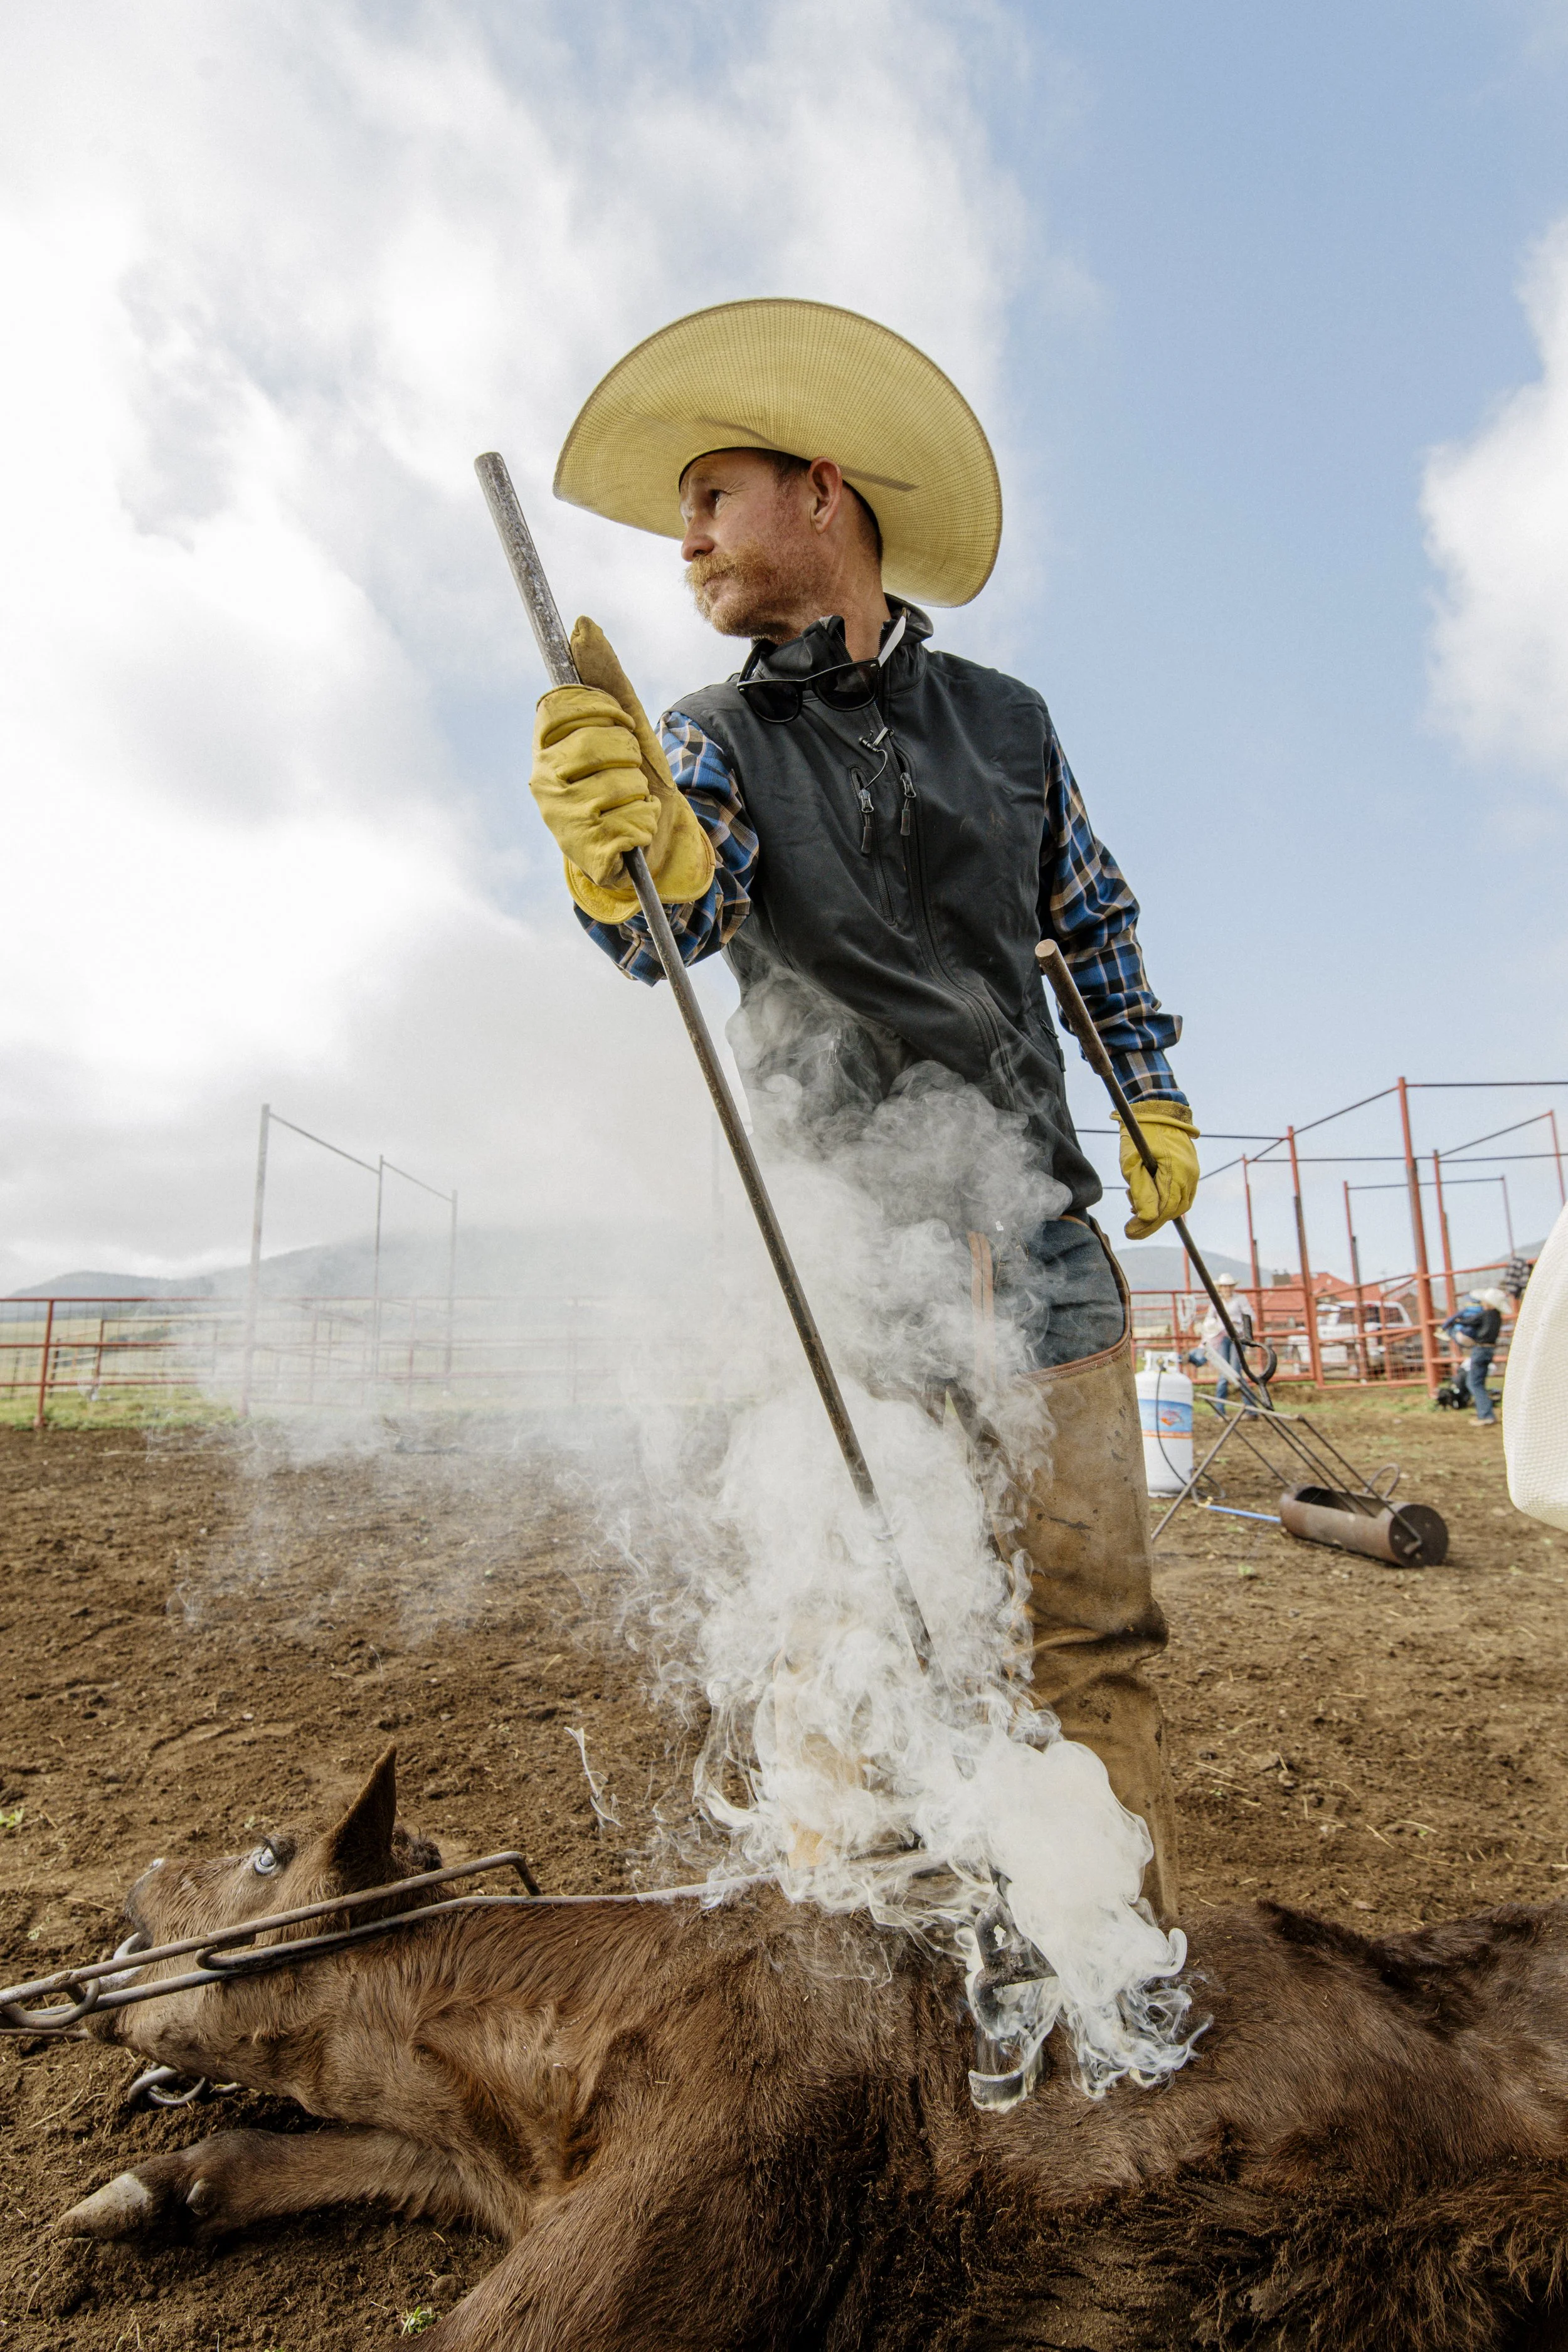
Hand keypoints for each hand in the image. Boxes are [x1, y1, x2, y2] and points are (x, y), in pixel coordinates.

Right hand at [529, 619, 714, 916]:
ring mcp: (559, 819)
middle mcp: (542, 780)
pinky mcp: (584, 852)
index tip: (618, 726)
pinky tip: (633, 833)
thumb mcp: (628, 725)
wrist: (651, 847)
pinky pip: (632, 821)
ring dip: (641, 793)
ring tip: (630, 804)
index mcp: (545, 744)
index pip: (563, 703)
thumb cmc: (634, 780)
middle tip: (628, 774)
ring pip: (620, 782)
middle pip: (600, 741)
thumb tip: (582, 623)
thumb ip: (606, 678)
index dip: (602, 710)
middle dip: (631, 755)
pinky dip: (646, 824)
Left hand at [1116, 1100, 1199, 1239]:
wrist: (1157, 1109)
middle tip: (1131, 1228)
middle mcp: (1190, 1174)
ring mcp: (1193, 1171)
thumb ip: (1141, 1191)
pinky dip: (1167, 1201)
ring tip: (1137, 1210)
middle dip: (1152, 1221)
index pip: (1164, 1209)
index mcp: (1176, 1171)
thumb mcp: (1132, 1163)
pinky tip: (1149, 1199)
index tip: (1129, 1232)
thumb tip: (1147, 1218)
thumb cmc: (1140, 1134)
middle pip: (1174, 1209)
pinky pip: (1182, 1193)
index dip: (1147, 1224)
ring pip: (1180, 1203)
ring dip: (1160, 1212)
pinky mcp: (1190, 1169)